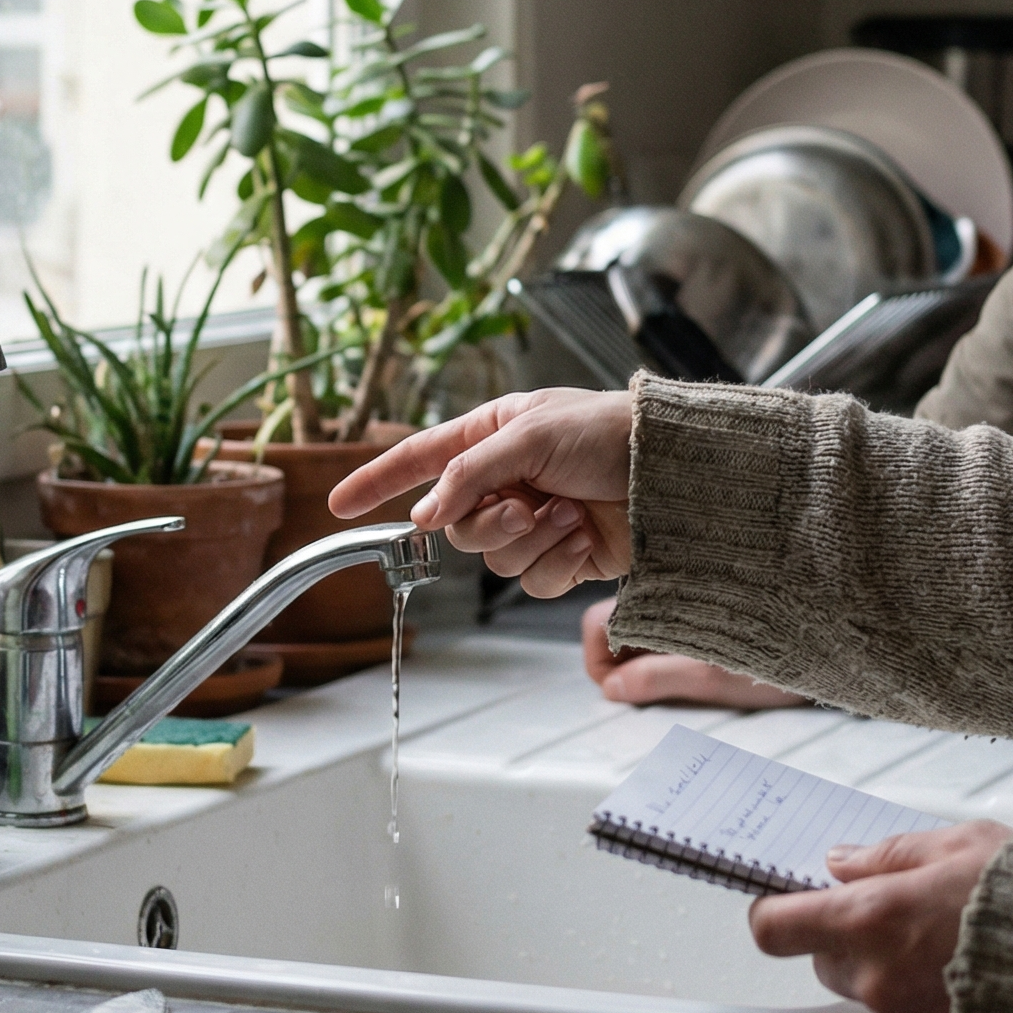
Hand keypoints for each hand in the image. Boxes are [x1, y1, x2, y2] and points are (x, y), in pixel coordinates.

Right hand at [330, 389, 633, 596]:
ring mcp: (533, 521)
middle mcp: (506, 480)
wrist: (673, 475)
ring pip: (492, 559)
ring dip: (532, 541)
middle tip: (527, 506)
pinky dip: (558, 563)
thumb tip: (426, 514)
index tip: (339, 503)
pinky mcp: (562, 557)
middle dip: (490, 521)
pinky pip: (531, 580)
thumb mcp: (531, 435)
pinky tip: (585, 540)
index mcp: (492, 436)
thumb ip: (469, 472)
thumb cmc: (609, 433)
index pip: (419, 459)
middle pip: (456, 525)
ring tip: (569, 515)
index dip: (378, 481)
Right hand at [582, 598, 809, 708]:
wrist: (833, 627)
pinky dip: (667, 645)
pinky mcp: (704, 599)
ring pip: (641, 622)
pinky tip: (695, 661)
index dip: (600, 664)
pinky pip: (668, 621)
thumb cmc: (784, 646)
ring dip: (645, 654)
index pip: (598, 623)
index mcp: (661, 594)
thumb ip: (658, 679)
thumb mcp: (714, 674)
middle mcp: (669, 583)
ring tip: (678, 678)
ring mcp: (686, 591)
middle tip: (645, 690)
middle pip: (616, 621)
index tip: (618, 691)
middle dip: (622, 661)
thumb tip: (614, 688)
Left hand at [749, 822, 1012, 1012]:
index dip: (777, 914)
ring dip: (893, 978)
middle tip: (903, 921)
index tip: (788, 904)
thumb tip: (843, 863)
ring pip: (871, 998)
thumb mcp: (963, 845)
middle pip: (825, 963)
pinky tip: (974, 988)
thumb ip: (891, 855)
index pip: (776, 928)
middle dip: (851, 941)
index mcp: (873, 919)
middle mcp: (880, 981)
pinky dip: (930, 1012)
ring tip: (954, 952)